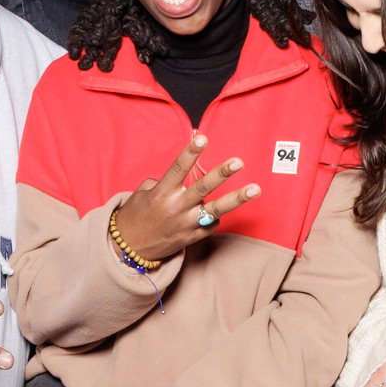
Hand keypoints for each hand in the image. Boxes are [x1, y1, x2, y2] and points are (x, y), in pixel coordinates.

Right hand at [111, 132, 260, 263]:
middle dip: (221, 173)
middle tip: (238, 161)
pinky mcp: (193, 238)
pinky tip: (215, 212)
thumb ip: (161, 183)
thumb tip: (182, 179)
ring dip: (237, 198)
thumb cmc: (136, 216)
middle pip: (202, 188)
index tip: (202, 138)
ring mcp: (186, 224)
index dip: (190, 152)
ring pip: (216, 209)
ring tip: (255, 189)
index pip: (178, 168)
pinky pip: (212, 224)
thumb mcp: (141, 194)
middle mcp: (175, 208)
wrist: (130, 249)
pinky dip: (215, 216)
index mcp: (161, 194)